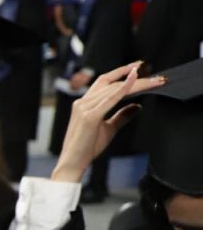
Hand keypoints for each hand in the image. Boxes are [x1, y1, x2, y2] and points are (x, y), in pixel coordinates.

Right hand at [52, 61, 165, 182]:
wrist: (73, 162)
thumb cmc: (87, 148)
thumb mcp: (109, 129)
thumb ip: (121, 116)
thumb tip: (138, 106)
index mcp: (84, 104)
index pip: (105, 82)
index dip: (121, 72)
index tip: (138, 67)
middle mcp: (82, 102)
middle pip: (112, 83)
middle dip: (135, 76)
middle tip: (156, 76)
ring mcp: (84, 108)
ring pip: (114, 89)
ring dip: (137, 83)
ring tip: (154, 81)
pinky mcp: (90, 116)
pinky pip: (110, 98)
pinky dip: (124, 88)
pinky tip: (134, 80)